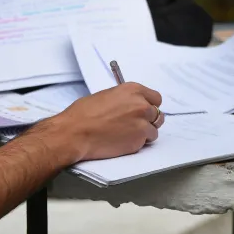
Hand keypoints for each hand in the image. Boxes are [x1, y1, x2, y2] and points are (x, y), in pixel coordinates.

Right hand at [43, 82, 163, 162]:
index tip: (145, 110)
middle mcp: (141, 105)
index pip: (156, 98)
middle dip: (148, 119)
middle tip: (135, 124)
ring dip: (145, 133)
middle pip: (157, 114)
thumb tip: (130, 105)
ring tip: (127, 134)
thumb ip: (125, 99)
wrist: (76, 133)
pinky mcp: (138, 141)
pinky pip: (145, 142)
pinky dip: (137, 143)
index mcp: (133, 90)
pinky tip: (123, 141)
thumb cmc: (84, 114)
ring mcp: (142, 124)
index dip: (150, 105)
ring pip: (154, 130)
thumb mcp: (107, 95)